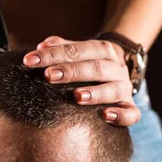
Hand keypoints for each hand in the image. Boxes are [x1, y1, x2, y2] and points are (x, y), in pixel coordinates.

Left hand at [23, 36, 140, 126]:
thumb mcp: (79, 52)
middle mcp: (116, 68)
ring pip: (114, 89)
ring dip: (95, 93)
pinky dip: (120, 115)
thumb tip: (42, 45)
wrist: (120, 74)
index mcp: (103, 50)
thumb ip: (62, 48)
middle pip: (95, 67)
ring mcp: (124, 88)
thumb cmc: (90, 64)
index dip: (53, 54)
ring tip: (77, 97)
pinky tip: (105, 116)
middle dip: (71, 71)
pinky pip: (131, 113)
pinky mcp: (130, 107)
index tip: (30, 61)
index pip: (77, 49)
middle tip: (49, 76)